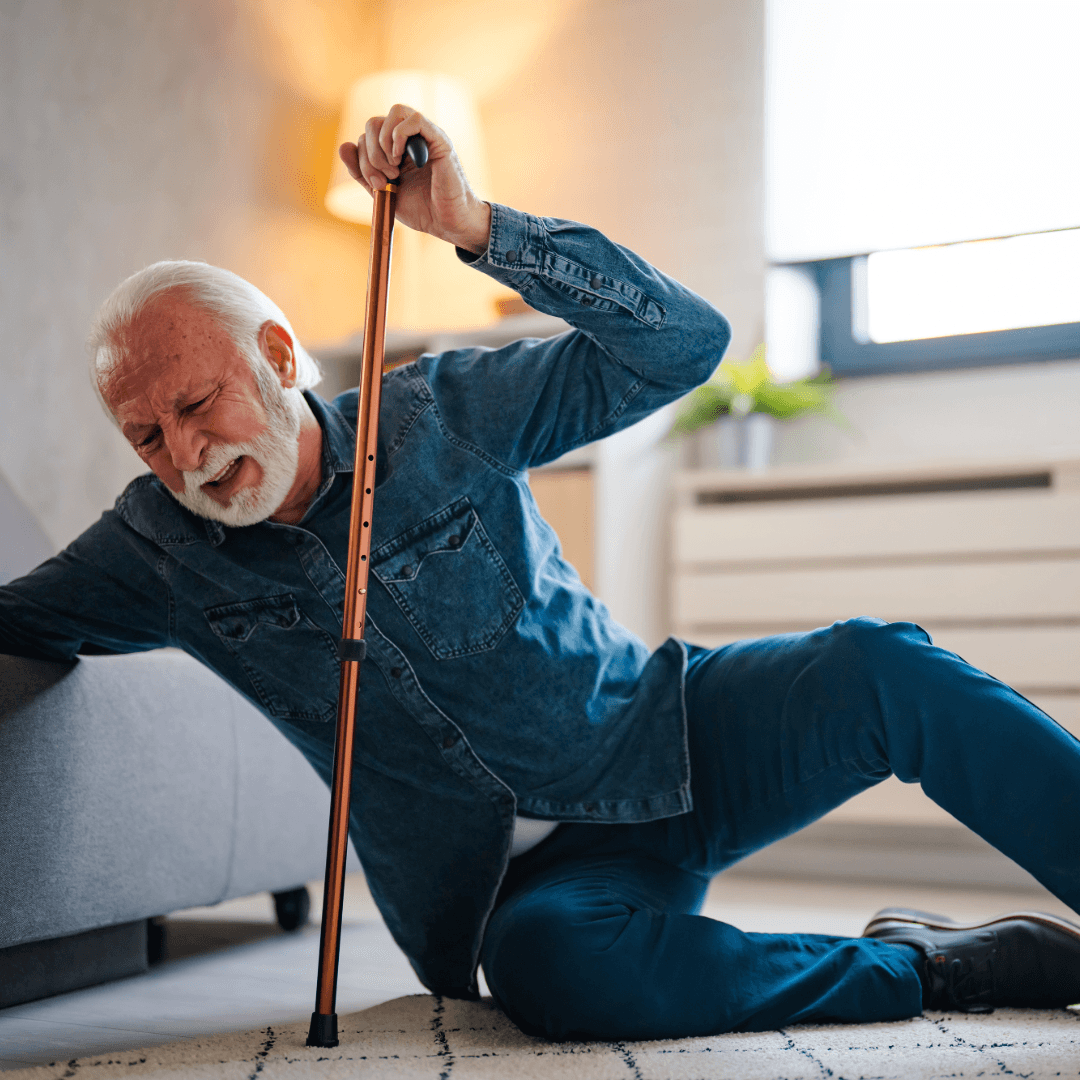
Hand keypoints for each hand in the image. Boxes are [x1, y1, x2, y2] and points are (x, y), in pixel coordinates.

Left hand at [338, 105, 491, 254]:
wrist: (447, 223)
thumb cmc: (422, 210)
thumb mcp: (383, 192)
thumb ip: (362, 172)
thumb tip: (343, 146)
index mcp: (396, 148)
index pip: (367, 135)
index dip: (363, 159)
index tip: (378, 185)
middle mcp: (409, 138)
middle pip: (374, 122)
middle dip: (371, 153)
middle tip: (386, 177)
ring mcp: (425, 136)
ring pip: (393, 112)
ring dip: (384, 143)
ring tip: (395, 168)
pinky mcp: (439, 139)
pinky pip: (414, 119)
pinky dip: (399, 136)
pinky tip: (402, 159)